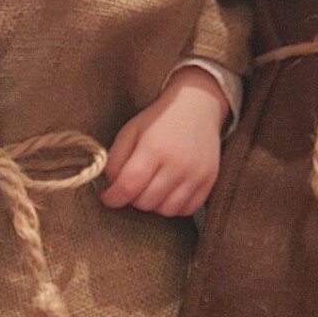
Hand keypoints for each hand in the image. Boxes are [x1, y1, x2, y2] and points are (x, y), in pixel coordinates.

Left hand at [100, 67, 227, 217]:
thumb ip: (115, 160)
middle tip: (133, 186)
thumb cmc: (160, 119)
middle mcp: (178, 164)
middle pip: (146, 202)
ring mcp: (196, 174)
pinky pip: (187, 209)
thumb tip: (111, 188)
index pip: (128, 187)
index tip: (108, 196)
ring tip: (151, 188)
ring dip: (154, 204)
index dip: (112, 197)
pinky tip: (169, 191)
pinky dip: (174, 206)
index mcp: (154, 148)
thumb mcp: (131, 131)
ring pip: (166, 210)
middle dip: (133, 198)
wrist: (199, 106)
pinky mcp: (209, 180)